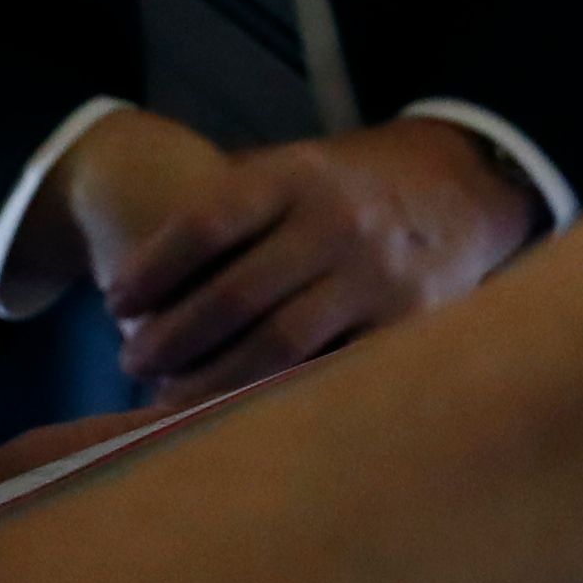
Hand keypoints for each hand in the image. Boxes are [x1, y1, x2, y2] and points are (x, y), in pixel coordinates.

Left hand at [102, 119, 547, 400]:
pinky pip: (332, 373)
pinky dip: (278, 399)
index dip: (151, 269)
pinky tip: (239, 416)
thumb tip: (140, 282)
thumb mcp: (300, 167)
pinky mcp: (411, 324)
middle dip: (169, 338)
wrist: (469, 181)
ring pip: (277, 347)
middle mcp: (339, 222)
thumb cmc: (355, 185)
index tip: (113, 303)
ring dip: (210, 382)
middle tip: (131, 361)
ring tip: (167, 398)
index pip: (206, 224)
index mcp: (300, 175)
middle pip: (233, 295)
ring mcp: (379, 276)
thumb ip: (236, 209)